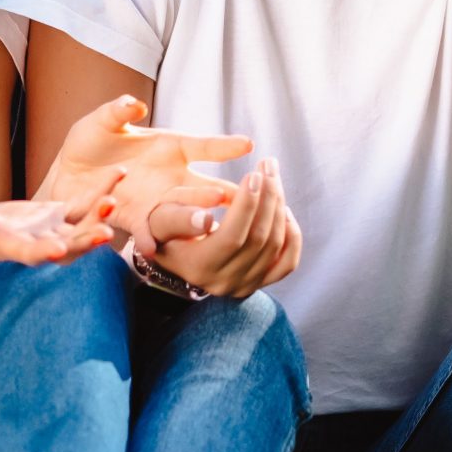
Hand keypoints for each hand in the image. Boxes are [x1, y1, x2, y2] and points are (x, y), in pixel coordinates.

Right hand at [0, 163, 121, 271]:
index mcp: (3, 248)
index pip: (24, 254)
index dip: (40, 253)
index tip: (56, 251)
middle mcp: (31, 244)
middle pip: (63, 249)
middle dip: (84, 242)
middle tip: (107, 232)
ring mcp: (44, 231)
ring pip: (79, 228)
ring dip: (99, 216)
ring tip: (115, 197)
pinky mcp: (50, 216)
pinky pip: (80, 207)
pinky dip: (99, 194)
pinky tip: (118, 175)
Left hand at [38, 95, 249, 253]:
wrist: (68, 173)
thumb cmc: (92, 140)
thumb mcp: (102, 122)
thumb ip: (117, 112)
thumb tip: (133, 104)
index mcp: (170, 146)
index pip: (203, 146)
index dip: (224, 146)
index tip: (248, 144)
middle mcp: (171, 176)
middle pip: (202, 186)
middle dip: (222, 193)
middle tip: (243, 198)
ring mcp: (156, 200)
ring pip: (182, 211)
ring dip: (194, 217)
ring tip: (208, 223)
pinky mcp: (135, 218)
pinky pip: (147, 231)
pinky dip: (150, 238)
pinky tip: (153, 247)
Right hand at [147, 158, 301, 297]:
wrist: (176, 255)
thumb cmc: (165, 230)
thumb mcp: (160, 220)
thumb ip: (178, 218)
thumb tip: (206, 219)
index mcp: (198, 268)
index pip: (232, 237)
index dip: (247, 205)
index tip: (253, 174)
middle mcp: (224, 282)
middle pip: (259, 239)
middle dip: (268, 197)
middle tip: (268, 165)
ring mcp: (244, 286)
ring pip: (275, 246)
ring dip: (279, 206)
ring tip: (273, 177)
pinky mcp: (260, 283)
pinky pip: (287, 263)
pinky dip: (292, 235)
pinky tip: (283, 209)